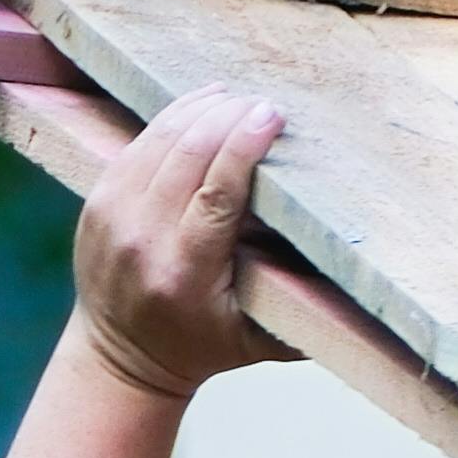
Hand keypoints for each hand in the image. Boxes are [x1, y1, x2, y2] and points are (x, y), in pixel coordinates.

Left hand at [71, 91, 289, 402]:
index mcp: (184, 273)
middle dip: (230, 118)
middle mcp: (142, 240)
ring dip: (203, 111)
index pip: (217, 193)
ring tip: (239, 99)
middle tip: (265, 105)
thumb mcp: (260, 339)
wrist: (121, 359)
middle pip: (189, 154)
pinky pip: (138, 144)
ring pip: (161, 140)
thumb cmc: (204, 347)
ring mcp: (112, 217)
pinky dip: (173, 118)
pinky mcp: (98, 201)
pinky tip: (203, 105)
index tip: (273, 115)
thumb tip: (360, 278)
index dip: (245, 146)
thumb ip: (307, 313)